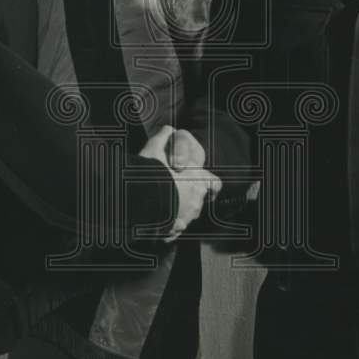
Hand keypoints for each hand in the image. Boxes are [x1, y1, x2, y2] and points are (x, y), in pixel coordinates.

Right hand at [140, 126, 220, 240]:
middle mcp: (196, 201)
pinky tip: (156, 221)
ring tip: (161, 206)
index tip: (203, 185)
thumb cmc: (153, 171)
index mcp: (198, 181)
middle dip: (187, 197)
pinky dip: (168, 226)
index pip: (214, 184)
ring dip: (177, 211)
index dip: (210, 184)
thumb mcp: (156, 147)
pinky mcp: (174, 230)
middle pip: (197, 201)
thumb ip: (163, 137)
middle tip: (171, 192)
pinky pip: (173, 229)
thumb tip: (167, 128)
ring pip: (185, 215)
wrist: (144, 196)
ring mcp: (186, 217)